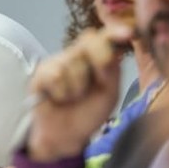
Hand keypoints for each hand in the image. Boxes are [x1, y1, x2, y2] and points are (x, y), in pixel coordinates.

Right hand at [27, 26, 130, 161]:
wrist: (67, 135)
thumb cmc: (89, 111)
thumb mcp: (109, 92)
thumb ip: (112, 71)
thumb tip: (112, 52)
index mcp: (95, 56)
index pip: (104, 37)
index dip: (114, 32)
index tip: (128, 33)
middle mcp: (75, 54)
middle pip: (89, 42)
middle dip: (99, 63)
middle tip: (97, 83)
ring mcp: (56, 61)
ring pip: (73, 63)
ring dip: (78, 87)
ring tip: (73, 98)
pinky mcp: (40, 73)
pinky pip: (56, 76)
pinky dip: (62, 93)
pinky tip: (59, 99)